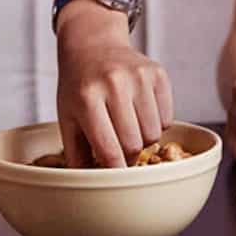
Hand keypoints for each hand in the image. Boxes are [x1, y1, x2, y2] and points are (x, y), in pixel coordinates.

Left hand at [56, 16, 174, 167]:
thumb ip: (77, 155)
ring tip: (128, 125)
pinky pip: (167, 119)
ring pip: (154, 135)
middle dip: (128, 154)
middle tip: (119, 147)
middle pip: (135, 145)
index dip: (115, 171)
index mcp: (87, 97)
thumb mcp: (68, 116)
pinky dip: (157, 123)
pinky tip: (140, 111)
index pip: (109, 149)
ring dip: (143, 139)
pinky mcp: (157, 73)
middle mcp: (114, 83)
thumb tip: (89, 191)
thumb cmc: (79, 86)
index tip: (117, 177)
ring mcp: (138, 76)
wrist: (93, 44)